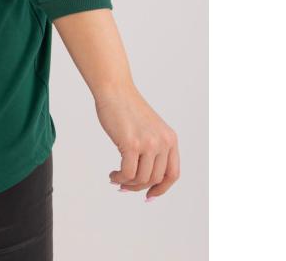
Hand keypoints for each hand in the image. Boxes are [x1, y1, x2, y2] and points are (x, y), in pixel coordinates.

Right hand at [95, 84, 179, 200]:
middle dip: (138, 187)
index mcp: (170, 139)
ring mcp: (148, 143)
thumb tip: (144, 177)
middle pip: (155, 179)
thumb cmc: (126, 107)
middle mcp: (163, 142)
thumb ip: (152, 147)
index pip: (173, 174)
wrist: (114, 89)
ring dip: (127, 183)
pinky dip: (119, 178)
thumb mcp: (149, 128)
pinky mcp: (131, 144)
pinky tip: (112, 174)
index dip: (162, 188)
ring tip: (116, 178)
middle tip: (124, 186)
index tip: (149, 195)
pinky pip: (128, 173)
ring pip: (141, 178)